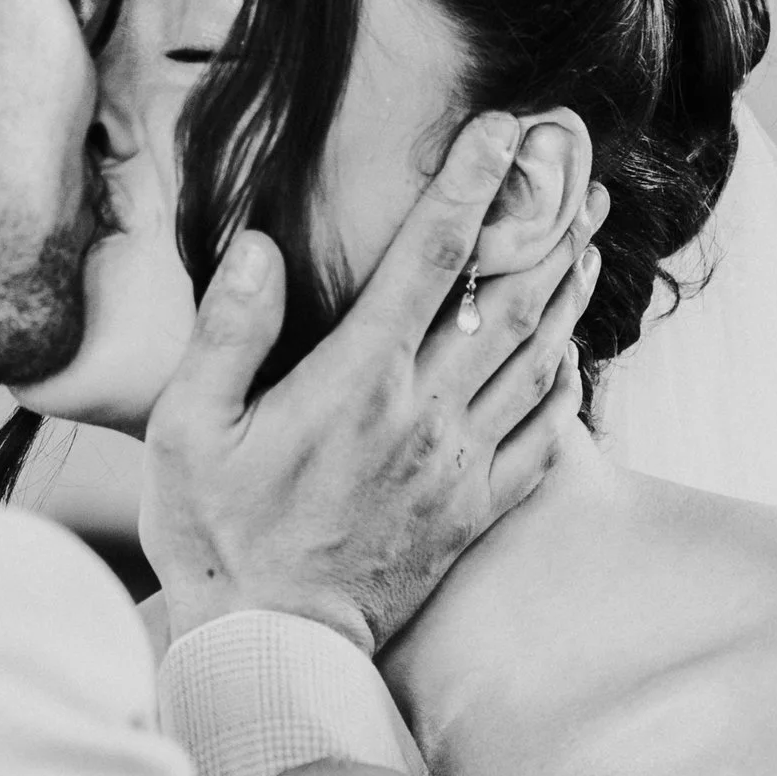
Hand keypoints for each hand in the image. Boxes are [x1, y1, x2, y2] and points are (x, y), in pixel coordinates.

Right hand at [142, 111, 606, 651]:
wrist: (267, 646)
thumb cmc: (216, 533)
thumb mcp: (186, 427)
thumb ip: (227, 331)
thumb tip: (262, 247)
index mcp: (356, 381)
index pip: (429, 259)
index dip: (468, 185)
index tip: (502, 129)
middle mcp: (423, 415)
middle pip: (510, 299)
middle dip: (549, 226)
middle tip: (578, 174)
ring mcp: (459, 466)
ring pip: (539, 359)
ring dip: (570, 293)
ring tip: (590, 240)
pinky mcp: (474, 511)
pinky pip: (546, 436)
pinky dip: (568, 383)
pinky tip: (571, 351)